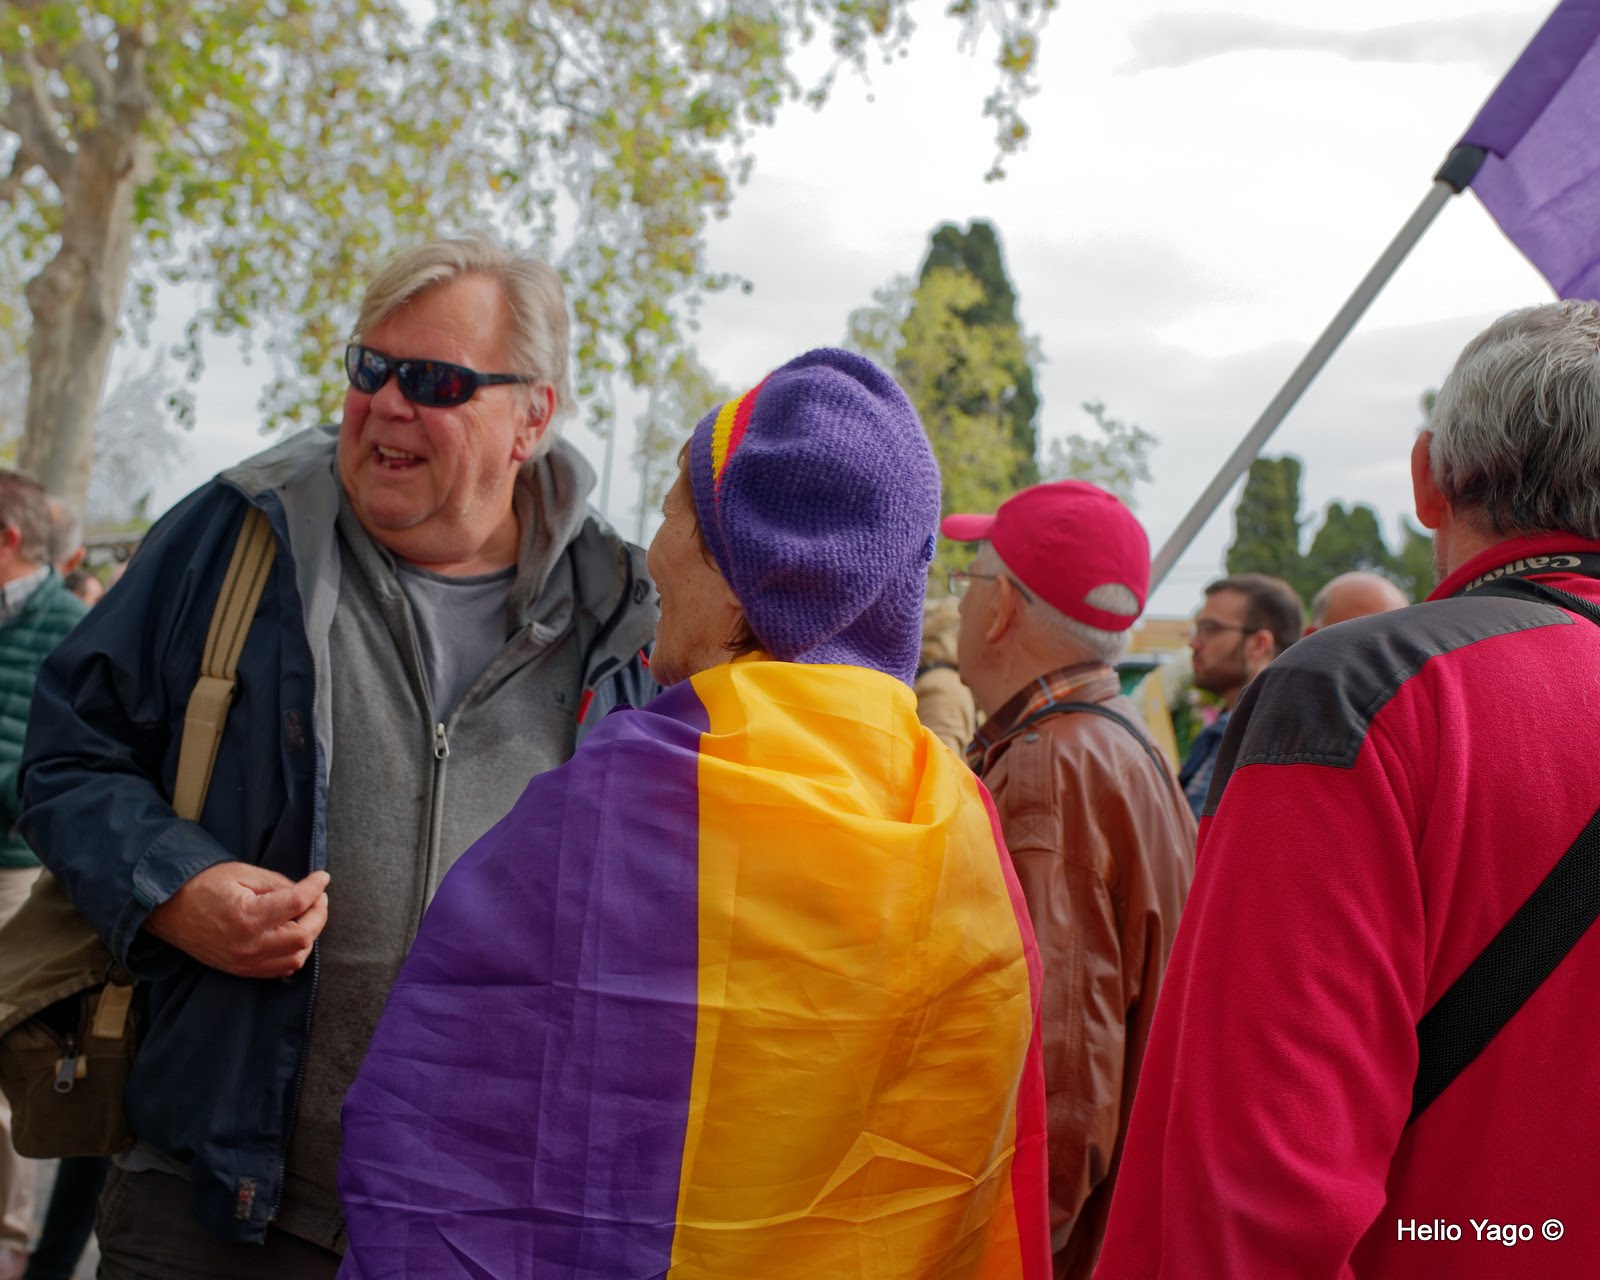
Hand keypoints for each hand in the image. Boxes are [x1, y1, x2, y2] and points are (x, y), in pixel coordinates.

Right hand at [143, 862, 330, 978]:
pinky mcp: (241, 970)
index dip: (315, 888)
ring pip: (296, 958)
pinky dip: (294, 953)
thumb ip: (279, 884)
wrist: (169, 909)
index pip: (297, 904)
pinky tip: (292, 934)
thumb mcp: (243, 873)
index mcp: (247, 916)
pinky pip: (280, 969)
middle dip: (318, 915)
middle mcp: (248, 945)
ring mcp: (244, 962)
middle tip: (318, 898)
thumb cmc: (204, 885)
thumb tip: (307, 891)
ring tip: (305, 915)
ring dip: (308, 936)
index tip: (322, 878)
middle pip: (303, 937)